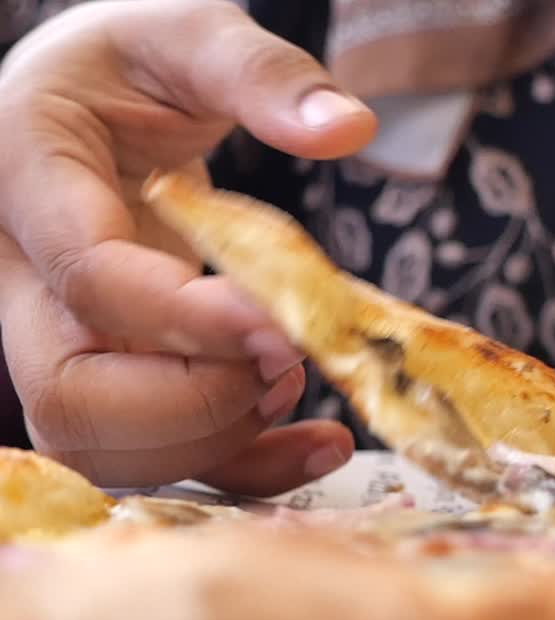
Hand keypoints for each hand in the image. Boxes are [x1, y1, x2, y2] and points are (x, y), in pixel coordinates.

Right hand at [0, 0, 377, 491]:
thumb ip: (261, 72)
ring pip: (102, 441)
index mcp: (30, 177)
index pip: (90, 277)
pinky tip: (318, 445)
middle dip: (195, 399)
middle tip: (287, 356)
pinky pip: (156, 450)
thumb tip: (347, 127)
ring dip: (215, 437)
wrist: (105, 98)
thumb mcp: (192, 34)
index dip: (185, 318)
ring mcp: (64, 332)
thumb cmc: (140, 60)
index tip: (282, 325)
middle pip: (71, 391)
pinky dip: (239, 465)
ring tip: (295, 379)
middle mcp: (26, 274)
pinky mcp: (115, 367)